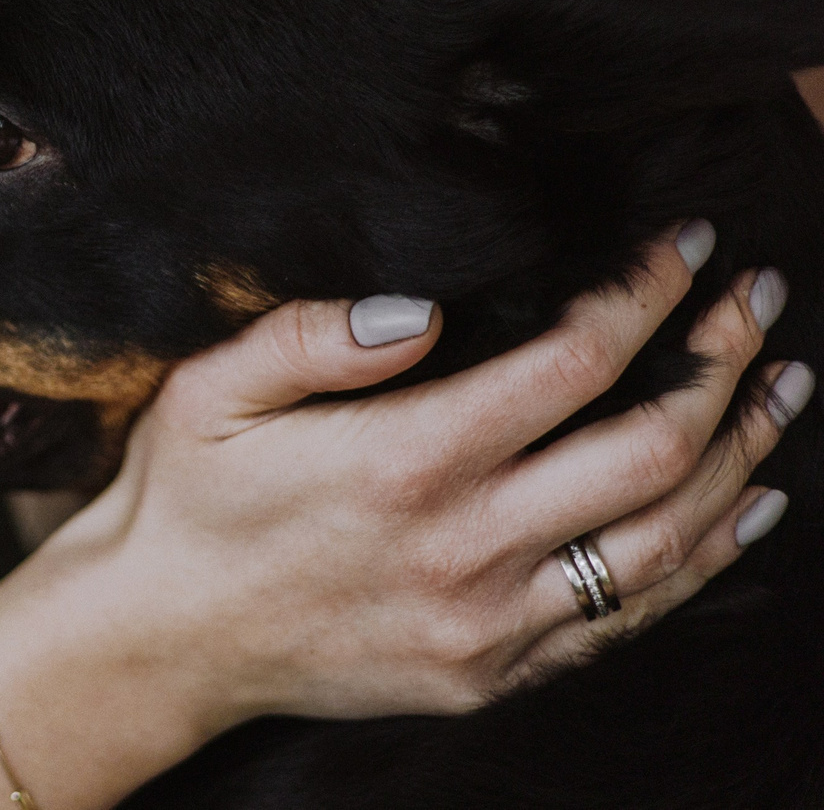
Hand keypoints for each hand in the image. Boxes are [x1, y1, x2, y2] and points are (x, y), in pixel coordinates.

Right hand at [0, 222, 805, 809]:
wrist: (158, 640)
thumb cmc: (181, 500)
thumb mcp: (212, 391)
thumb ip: (312, 335)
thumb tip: (418, 307)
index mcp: (403, 460)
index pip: (573, 364)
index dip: (646, 297)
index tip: (687, 245)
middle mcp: (465, 545)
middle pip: (648, 446)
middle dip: (721, 359)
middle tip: (760, 298)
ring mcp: (489, 621)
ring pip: (666, 538)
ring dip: (742, 454)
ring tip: (784, 386)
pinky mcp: (492, 673)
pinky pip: (631, 619)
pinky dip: (708, 559)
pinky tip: (747, 507)